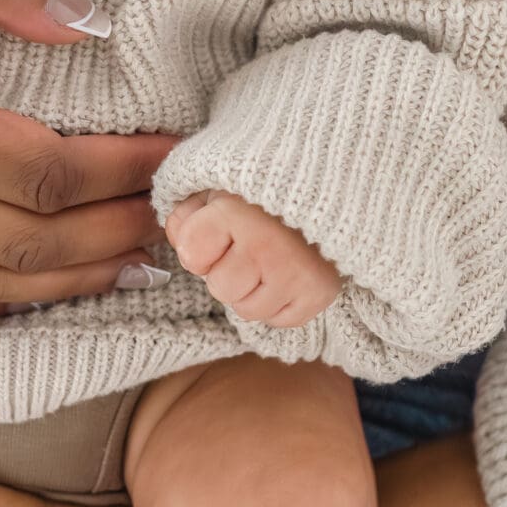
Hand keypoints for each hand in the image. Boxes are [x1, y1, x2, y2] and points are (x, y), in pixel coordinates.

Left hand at [165, 190, 341, 328]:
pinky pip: (278, 320)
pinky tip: (286, 273)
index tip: (218, 230)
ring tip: (268, 259)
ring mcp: (297, 273)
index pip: (190, 256)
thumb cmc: (260, 191)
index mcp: (236, 212)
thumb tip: (180, 245)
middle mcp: (268, 247)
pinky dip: (279, 302)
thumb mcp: (214, 187)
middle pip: (219, 288)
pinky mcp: (320, 294)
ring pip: (246, 310)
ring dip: (251, 290)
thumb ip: (186, 215)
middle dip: (226, 270)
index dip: (198, 246)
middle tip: (247, 245)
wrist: (326, 186)